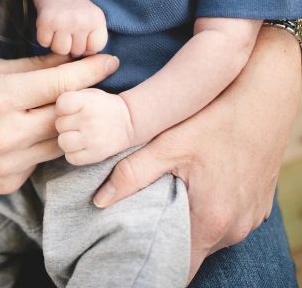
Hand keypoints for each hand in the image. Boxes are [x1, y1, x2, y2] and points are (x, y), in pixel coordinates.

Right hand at [0, 54, 119, 193]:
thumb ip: (32, 67)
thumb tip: (72, 58)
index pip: (60, 83)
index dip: (90, 70)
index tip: (110, 61)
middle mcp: (5, 135)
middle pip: (68, 116)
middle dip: (84, 99)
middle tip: (93, 86)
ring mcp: (7, 164)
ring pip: (60, 142)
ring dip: (65, 124)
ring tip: (65, 108)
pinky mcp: (6, 182)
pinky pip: (38, 160)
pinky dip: (39, 144)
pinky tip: (27, 133)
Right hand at [35, 0, 107, 56]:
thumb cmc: (78, 12)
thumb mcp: (94, 20)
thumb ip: (95, 41)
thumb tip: (87, 66)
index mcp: (96, 19)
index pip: (95, 48)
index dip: (87, 46)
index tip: (83, 37)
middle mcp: (80, 20)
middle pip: (77, 51)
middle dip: (72, 46)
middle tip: (70, 33)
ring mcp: (62, 21)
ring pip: (60, 50)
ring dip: (58, 44)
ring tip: (59, 33)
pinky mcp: (45, 21)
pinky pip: (45, 43)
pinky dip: (45, 39)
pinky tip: (50, 29)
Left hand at [55, 88, 134, 164]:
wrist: (127, 121)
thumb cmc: (99, 105)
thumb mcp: (86, 93)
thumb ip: (67, 97)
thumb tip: (45, 107)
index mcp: (85, 101)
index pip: (60, 105)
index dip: (61, 107)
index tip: (70, 108)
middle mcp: (88, 120)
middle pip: (59, 124)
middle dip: (64, 124)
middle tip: (75, 122)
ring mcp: (92, 139)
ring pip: (63, 142)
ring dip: (67, 139)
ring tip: (76, 135)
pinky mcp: (95, 155)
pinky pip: (71, 157)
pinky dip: (74, 153)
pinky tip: (81, 146)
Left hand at [91, 27, 300, 281]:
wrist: (266, 100)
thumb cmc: (218, 120)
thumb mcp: (168, 146)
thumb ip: (132, 175)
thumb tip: (99, 200)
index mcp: (212, 221)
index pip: (178, 267)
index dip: (152, 265)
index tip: (130, 257)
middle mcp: (235, 228)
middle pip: (191, 252)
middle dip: (163, 241)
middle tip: (136, 226)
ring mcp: (250, 219)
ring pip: (207, 236)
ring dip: (184, 225)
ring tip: (159, 204)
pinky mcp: (256, 206)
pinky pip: (225, 222)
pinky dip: (204, 213)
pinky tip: (189, 191)